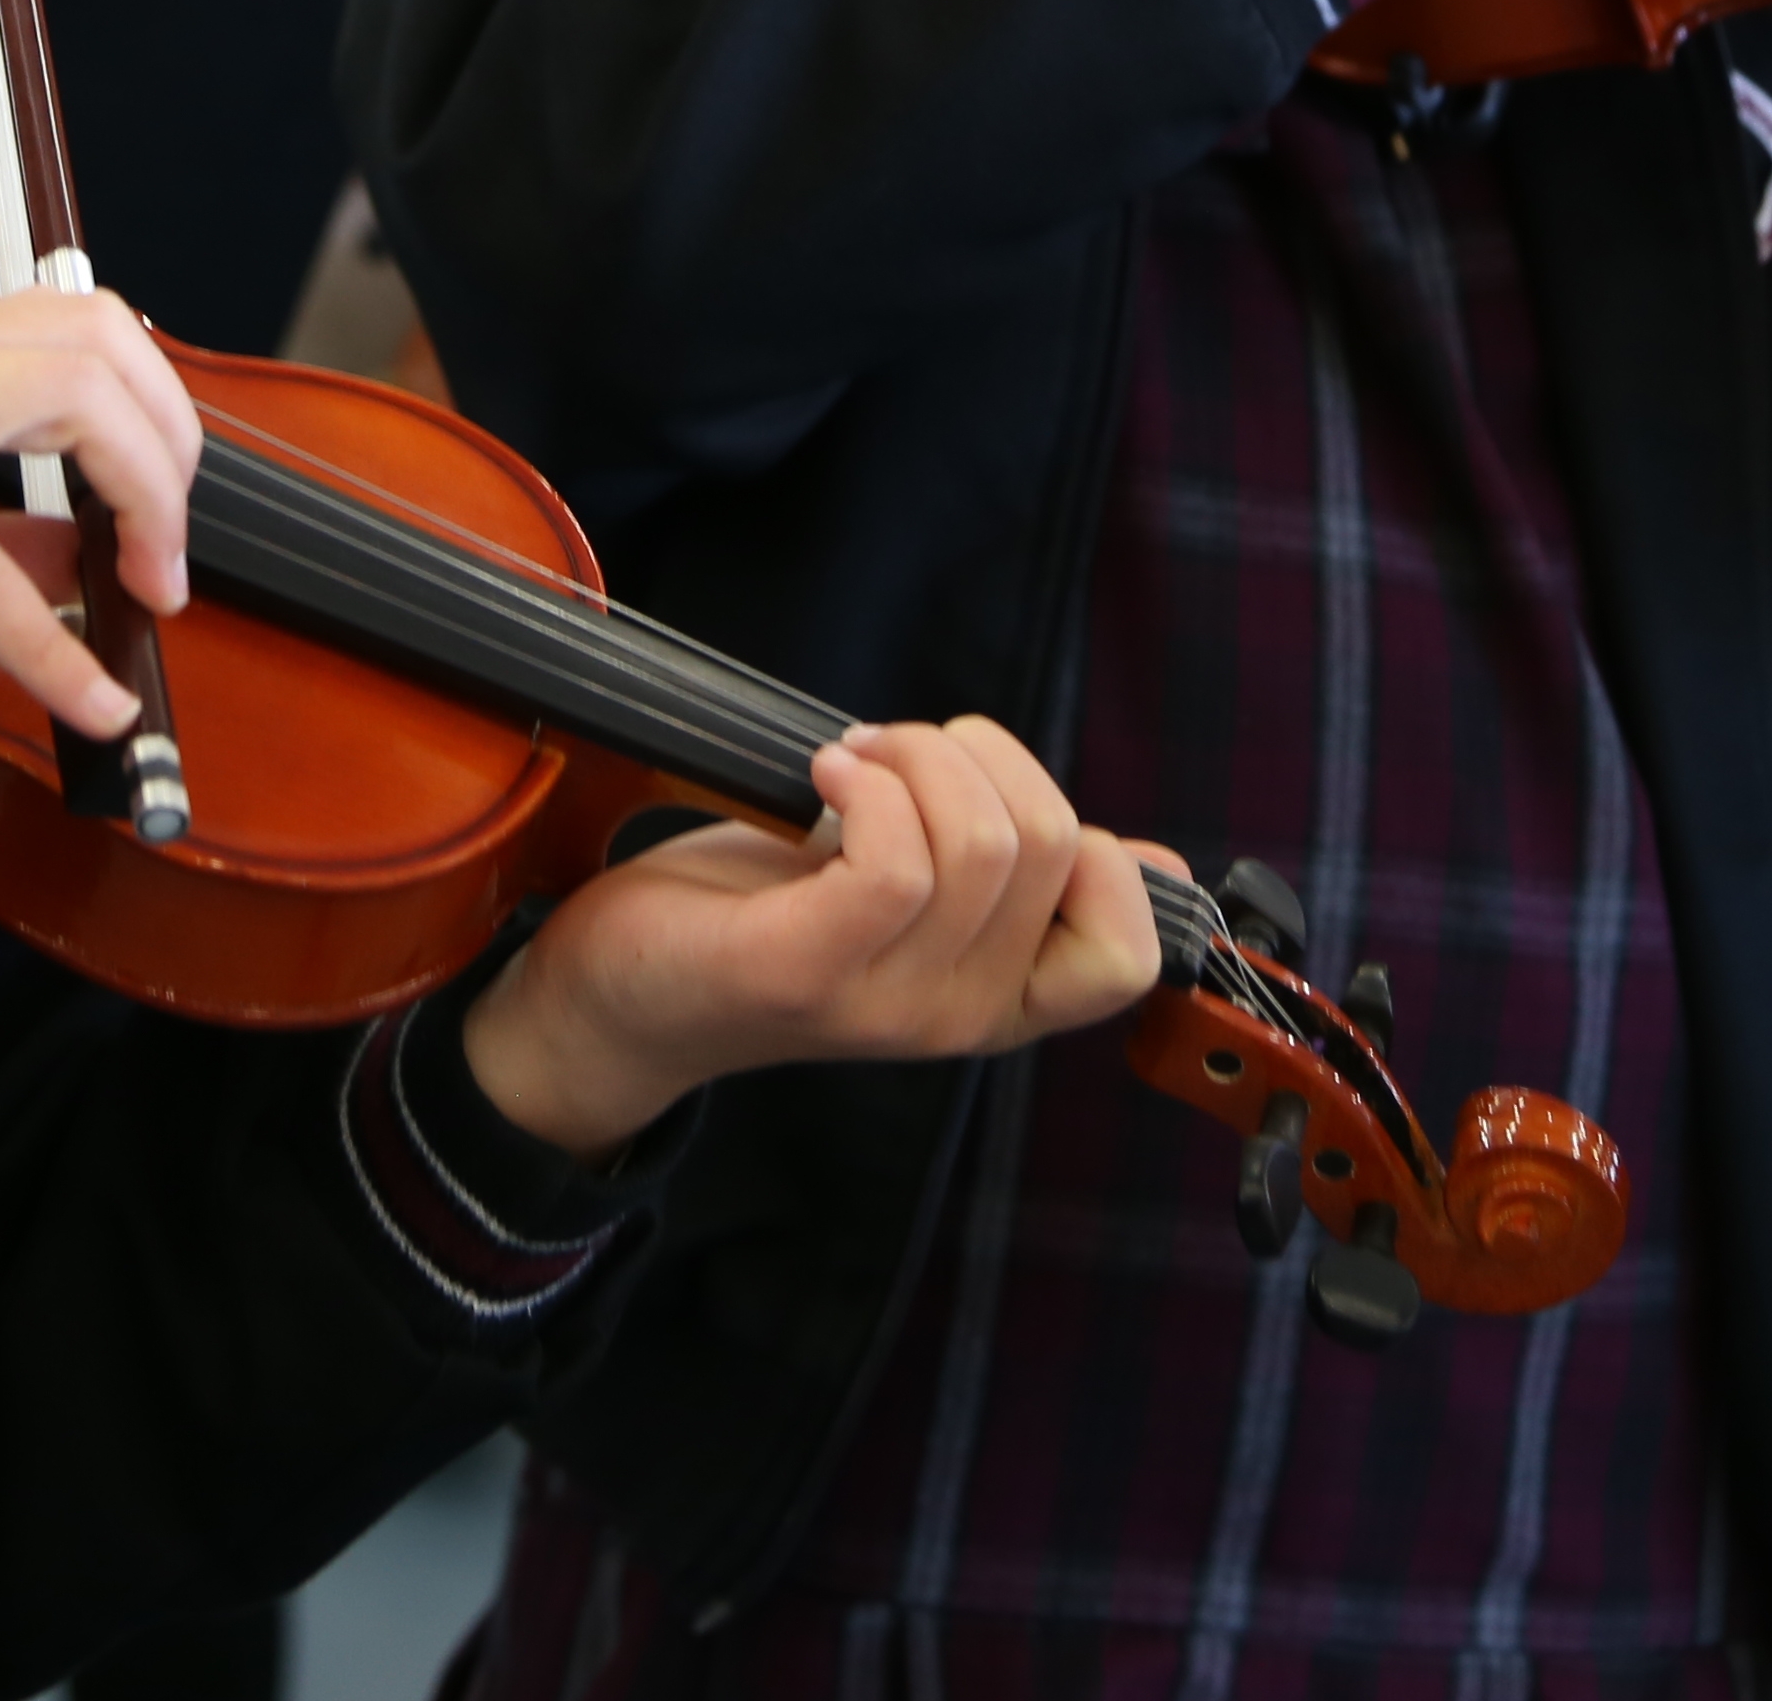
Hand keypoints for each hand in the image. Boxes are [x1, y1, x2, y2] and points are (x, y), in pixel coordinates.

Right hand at [0, 290, 195, 731]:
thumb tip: (85, 559)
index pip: (72, 329)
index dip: (149, 415)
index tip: (156, 521)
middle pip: (97, 339)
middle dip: (170, 447)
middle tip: (166, 557)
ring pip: (72, 398)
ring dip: (145, 500)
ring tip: (147, 593)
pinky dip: (54, 649)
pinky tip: (88, 701)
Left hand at [456, 716, 1172, 1159]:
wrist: (619, 990)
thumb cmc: (764, 915)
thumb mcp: (919, 903)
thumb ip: (1019, 884)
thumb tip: (1153, 862)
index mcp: (1000, 998)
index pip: (1131, 949)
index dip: (1096, 846)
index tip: (994, 799)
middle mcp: (959, 1017)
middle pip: (1054, 846)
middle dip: (979, 755)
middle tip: (892, 755)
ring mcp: (886, 1003)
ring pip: (983, 844)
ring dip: (915, 755)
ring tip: (850, 761)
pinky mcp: (805, 971)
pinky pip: (896, 864)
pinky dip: (868, 782)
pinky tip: (822, 772)